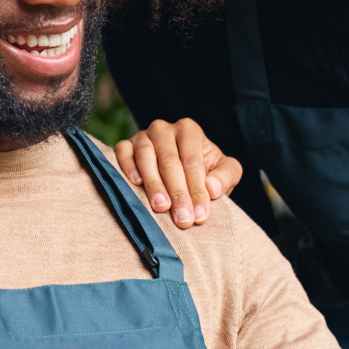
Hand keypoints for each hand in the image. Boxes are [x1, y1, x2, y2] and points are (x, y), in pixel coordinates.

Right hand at [114, 118, 243, 228]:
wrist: (179, 171)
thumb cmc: (205, 172)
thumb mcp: (225, 171)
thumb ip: (226, 176)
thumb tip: (212, 188)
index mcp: (189, 131)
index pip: (192, 161)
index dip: (197, 189)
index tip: (200, 215)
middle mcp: (164, 129)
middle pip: (169, 161)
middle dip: (178, 192)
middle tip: (183, 219)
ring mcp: (143, 136)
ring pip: (146, 157)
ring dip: (154, 184)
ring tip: (162, 207)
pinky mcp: (125, 145)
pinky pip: (123, 152)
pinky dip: (128, 166)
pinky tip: (136, 183)